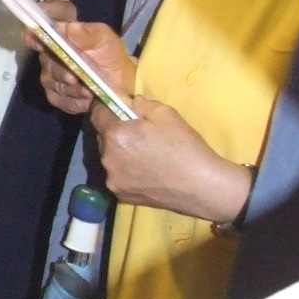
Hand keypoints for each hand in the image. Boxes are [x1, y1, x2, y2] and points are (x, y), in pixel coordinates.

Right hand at [37, 20, 135, 115]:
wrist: (119, 81)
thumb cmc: (109, 55)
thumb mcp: (104, 39)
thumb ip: (88, 33)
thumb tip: (70, 28)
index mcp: (58, 37)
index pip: (34, 35)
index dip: (33, 38)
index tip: (41, 45)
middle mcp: (49, 57)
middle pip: (47, 64)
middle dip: (62, 72)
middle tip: (77, 78)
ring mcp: (50, 77)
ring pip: (53, 84)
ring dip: (72, 89)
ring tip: (90, 91)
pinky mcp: (55, 96)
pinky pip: (59, 100)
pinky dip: (74, 101)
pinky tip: (87, 100)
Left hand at [91, 94, 254, 222]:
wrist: (201, 185)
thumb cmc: (184, 146)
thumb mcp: (165, 112)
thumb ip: (140, 103)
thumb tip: (129, 103)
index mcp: (115, 135)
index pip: (97, 114)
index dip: (105, 108)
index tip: (117, 108)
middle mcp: (106, 158)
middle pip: (101, 137)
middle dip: (114, 131)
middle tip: (136, 132)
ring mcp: (112, 179)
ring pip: (109, 158)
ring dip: (119, 152)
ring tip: (144, 154)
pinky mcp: (120, 195)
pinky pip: (117, 175)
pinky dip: (125, 170)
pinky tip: (145, 171)